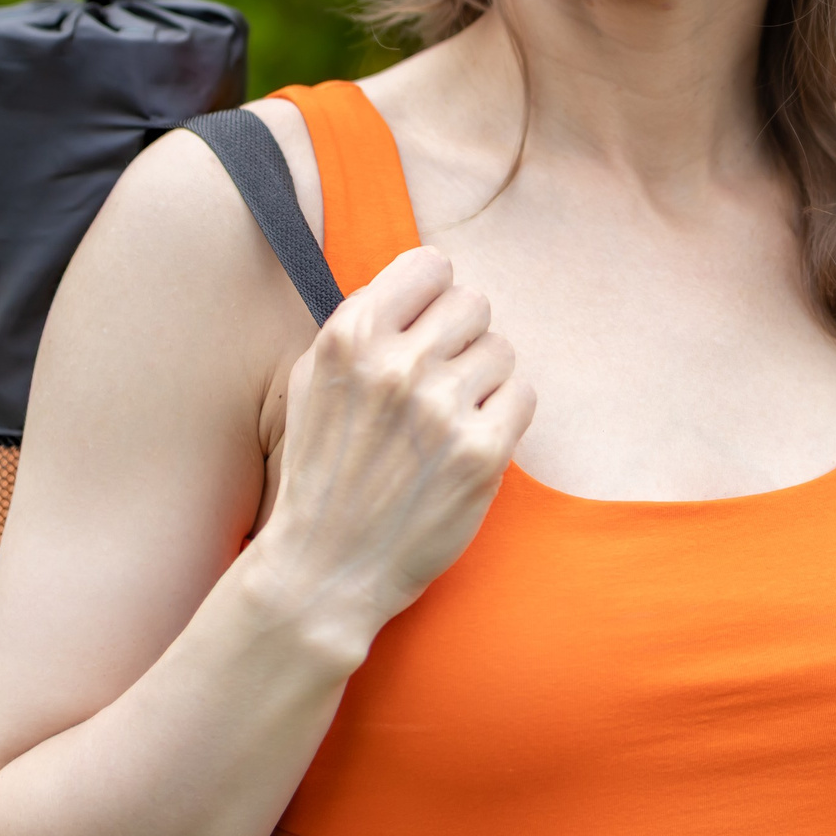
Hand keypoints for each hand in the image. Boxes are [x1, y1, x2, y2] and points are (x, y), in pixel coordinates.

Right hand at [247, 246, 534, 657]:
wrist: (325, 570)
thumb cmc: (321, 470)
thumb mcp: (313, 379)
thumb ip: (362, 324)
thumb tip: (419, 286)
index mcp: (350, 336)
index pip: (430, 265)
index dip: (432, 296)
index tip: (424, 326)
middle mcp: (396, 364)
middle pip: (473, 303)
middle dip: (460, 338)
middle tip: (438, 380)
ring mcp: (442, 409)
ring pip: (501, 349)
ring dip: (482, 380)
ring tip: (448, 419)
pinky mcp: (482, 453)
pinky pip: (523, 396)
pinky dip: (502, 417)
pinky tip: (468, 443)